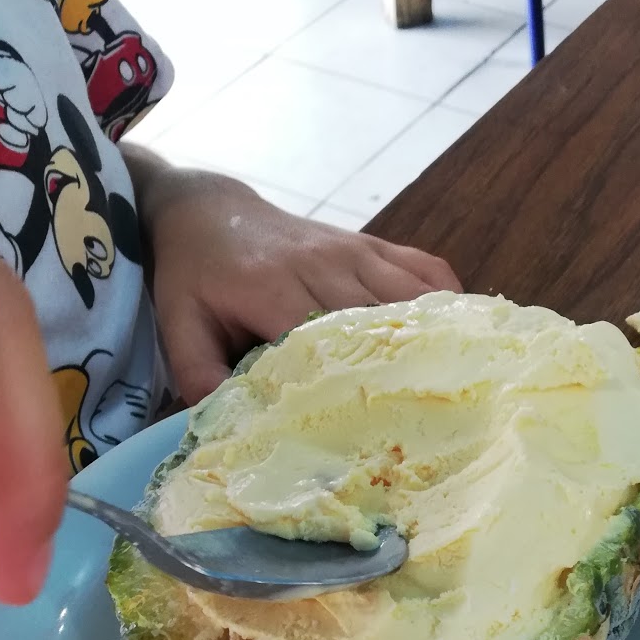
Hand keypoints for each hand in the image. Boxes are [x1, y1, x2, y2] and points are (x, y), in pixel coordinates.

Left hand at [124, 149, 461, 404]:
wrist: (206, 210)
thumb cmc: (194, 277)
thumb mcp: (180, 327)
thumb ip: (199, 375)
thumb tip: (230, 429)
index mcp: (272, 286)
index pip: (322, 338)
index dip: (351, 382)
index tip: (375, 427)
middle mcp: (321, 263)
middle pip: (378, 322)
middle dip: (403, 370)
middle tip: (433, 420)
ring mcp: (353, 249)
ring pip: (411, 296)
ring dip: (435, 339)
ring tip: (459, 386)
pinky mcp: (371, 244)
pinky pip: (425, 270)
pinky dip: (447, 302)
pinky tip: (458, 337)